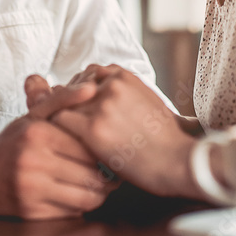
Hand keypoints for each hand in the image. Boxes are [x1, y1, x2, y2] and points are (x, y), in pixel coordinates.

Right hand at [0, 81, 115, 219]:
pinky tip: (78, 196)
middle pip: (93, 175)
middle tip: (114, 174)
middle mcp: (34, 161)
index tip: (112, 154)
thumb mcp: (32, 117)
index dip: (106, 153)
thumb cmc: (9, 144)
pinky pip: (71, 213)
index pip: (90, 148)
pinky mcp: (31, 212)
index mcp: (39, 134)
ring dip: (100, 195)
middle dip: (109, 177)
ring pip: (87, 198)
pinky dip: (81, 207)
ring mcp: (32, 189)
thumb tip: (90, 87)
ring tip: (100, 186)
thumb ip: (62, 100)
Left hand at [50, 64, 200, 198]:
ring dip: (62, 117)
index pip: (90, 73)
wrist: (177, 162)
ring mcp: (102, 105)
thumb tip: (103, 93)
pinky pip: (60, 121)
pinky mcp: (93, 128)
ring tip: (60, 133)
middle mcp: (112, 85)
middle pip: (75, 86)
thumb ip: (126, 93)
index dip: (82, 90)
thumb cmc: (166, 139)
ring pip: (64, 103)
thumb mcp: (150, 102)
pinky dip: (57, 131)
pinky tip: (61, 143)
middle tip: (65, 120)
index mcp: (125, 76)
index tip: (81, 106)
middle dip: (69, 102)